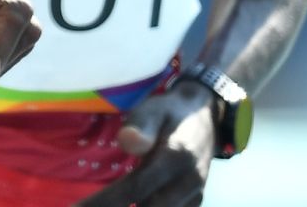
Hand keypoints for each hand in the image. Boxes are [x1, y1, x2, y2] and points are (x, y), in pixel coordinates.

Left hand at [74, 82, 218, 206]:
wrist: (206, 116)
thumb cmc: (169, 112)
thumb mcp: (153, 109)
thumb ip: (140, 125)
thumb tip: (127, 142)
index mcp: (175, 157)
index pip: (135, 188)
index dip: (104, 202)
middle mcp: (188, 182)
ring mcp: (194, 194)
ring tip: (100, 206)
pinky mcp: (194, 201)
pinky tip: (123, 205)